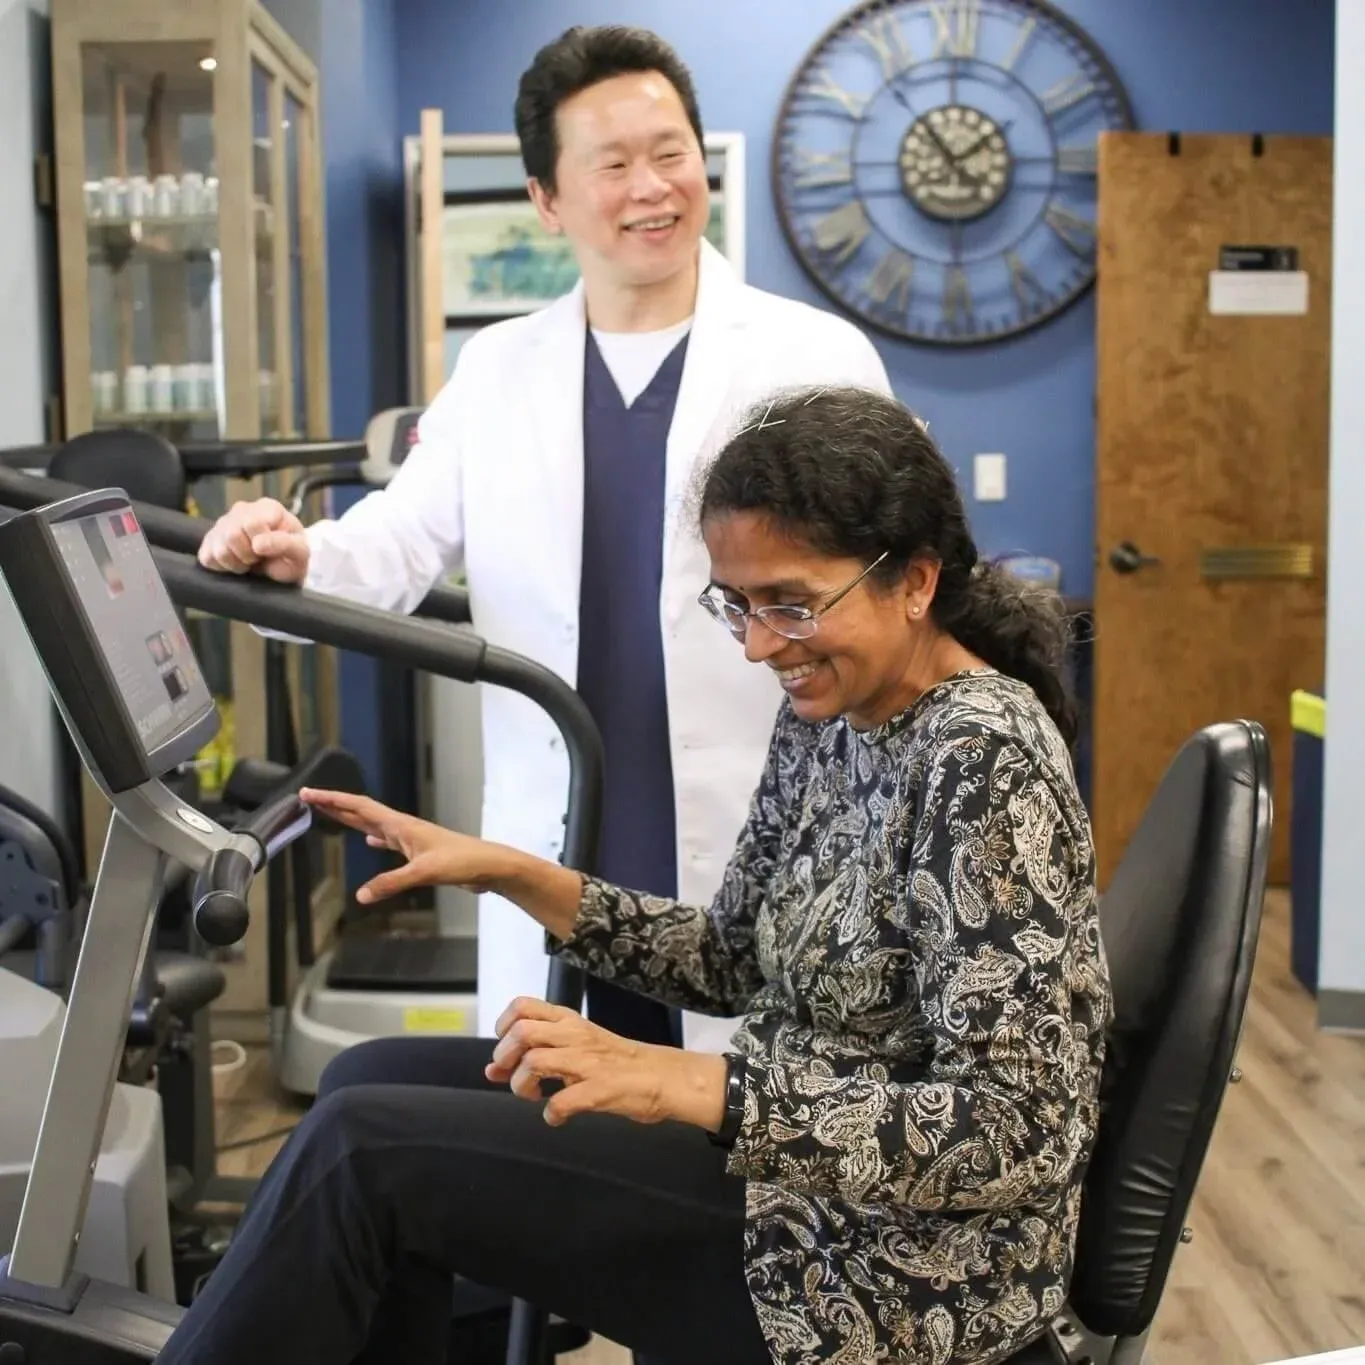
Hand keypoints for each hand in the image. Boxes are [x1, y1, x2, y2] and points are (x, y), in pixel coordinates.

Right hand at [197, 497, 308, 582]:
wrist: (282, 568)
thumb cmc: (292, 557)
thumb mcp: (300, 552)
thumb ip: (285, 544)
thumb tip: (258, 544)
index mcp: (267, 507)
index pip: (253, 523)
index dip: (261, 544)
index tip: (269, 551)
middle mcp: (242, 510)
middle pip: (232, 534)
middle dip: (247, 554)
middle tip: (258, 558)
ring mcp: (223, 523)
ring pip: (218, 547)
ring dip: (235, 563)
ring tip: (248, 562)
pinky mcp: (210, 540)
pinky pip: (206, 557)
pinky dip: (222, 567)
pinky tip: (235, 563)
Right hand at [298, 788, 506, 902]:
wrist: (489, 866)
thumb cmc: (461, 862)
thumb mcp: (424, 873)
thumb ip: (392, 883)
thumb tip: (360, 896)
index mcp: (400, 826)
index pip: (359, 807)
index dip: (333, 800)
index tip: (308, 793)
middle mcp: (403, 828)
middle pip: (362, 811)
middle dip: (335, 804)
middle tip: (309, 798)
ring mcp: (411, 839)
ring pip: (373, 823)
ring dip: (351, 818)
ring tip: (331, 814)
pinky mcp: (419, 852)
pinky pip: (389, 841)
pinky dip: (375, 838)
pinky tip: (370, 840)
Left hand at [489, 997, 726, 1130]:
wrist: (664, 1077)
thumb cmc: (617, 1062)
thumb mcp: (578, 1045)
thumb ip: (537, 1052)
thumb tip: (491, 1069)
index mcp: (570, 1021)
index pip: (522, 1006)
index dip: (503, 1028)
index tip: (507, 1050)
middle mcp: (575, 1036)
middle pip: (522, 1031)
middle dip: (506, 1057)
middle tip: (514, 1075)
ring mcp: (588, 1062)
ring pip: (536, 1061)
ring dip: (523, 1085)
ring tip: (535, 1095)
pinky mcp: (601, 1089)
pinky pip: (562, 1101)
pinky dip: (552, 1113)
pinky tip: (557, 1116)